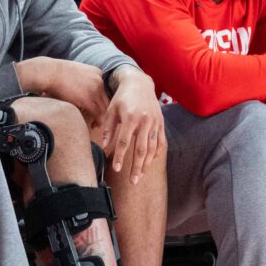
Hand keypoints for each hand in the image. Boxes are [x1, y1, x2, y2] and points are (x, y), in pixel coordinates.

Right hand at [15, 57, 108, 124]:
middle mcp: (99, 80)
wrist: (49, 72)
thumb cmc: (56, 74)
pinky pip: (97, 113)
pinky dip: (97, 121)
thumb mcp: (76, 72)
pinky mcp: (88, 100)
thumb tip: (81, 92)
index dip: (100, 101)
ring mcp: (95, 89)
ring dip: (101, 117)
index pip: (103, 90)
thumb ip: (83, 80)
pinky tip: (93, 125)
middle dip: (103, 110)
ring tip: (95, 124)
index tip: (96, 108)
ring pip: (104, 107)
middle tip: (98, 120)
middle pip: (106, 99)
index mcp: (97, 72)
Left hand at [102, 67, 164, 183]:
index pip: (124, 142)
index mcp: (130, 117)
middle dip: (136, 167)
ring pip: (152, 148)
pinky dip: (156, 154)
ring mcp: (155, 123)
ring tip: (140, 176)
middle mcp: (145, 121)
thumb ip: (108, 129)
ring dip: (146, 164)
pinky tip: (149, 163)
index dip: (120, 156)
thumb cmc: (122, 98)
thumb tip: (105, 147)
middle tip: (132, 181)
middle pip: (141, 149)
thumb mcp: (111, 110)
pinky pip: (161, 142)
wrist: (140, 83)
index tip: (116, 169)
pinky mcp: (161, 123)